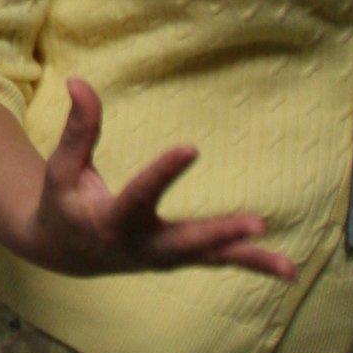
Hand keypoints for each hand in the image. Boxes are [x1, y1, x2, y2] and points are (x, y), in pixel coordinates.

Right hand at [25, 79, 296, 281]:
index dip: (164, 173)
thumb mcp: (63, 168)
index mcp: (111, 222)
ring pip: (210, 258)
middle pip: (186, 242)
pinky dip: (251, 262)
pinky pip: (218, 260)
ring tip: (289, 269)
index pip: (141, 196)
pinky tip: (288, 270)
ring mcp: (164, 257)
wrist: (66, 251)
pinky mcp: (179, 258)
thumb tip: (78, 82)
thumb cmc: (64, 203)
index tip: (191, 147)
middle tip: (256, 223)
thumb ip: (78, 129)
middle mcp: (142, 246)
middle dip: (220, 234)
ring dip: (249, 259)